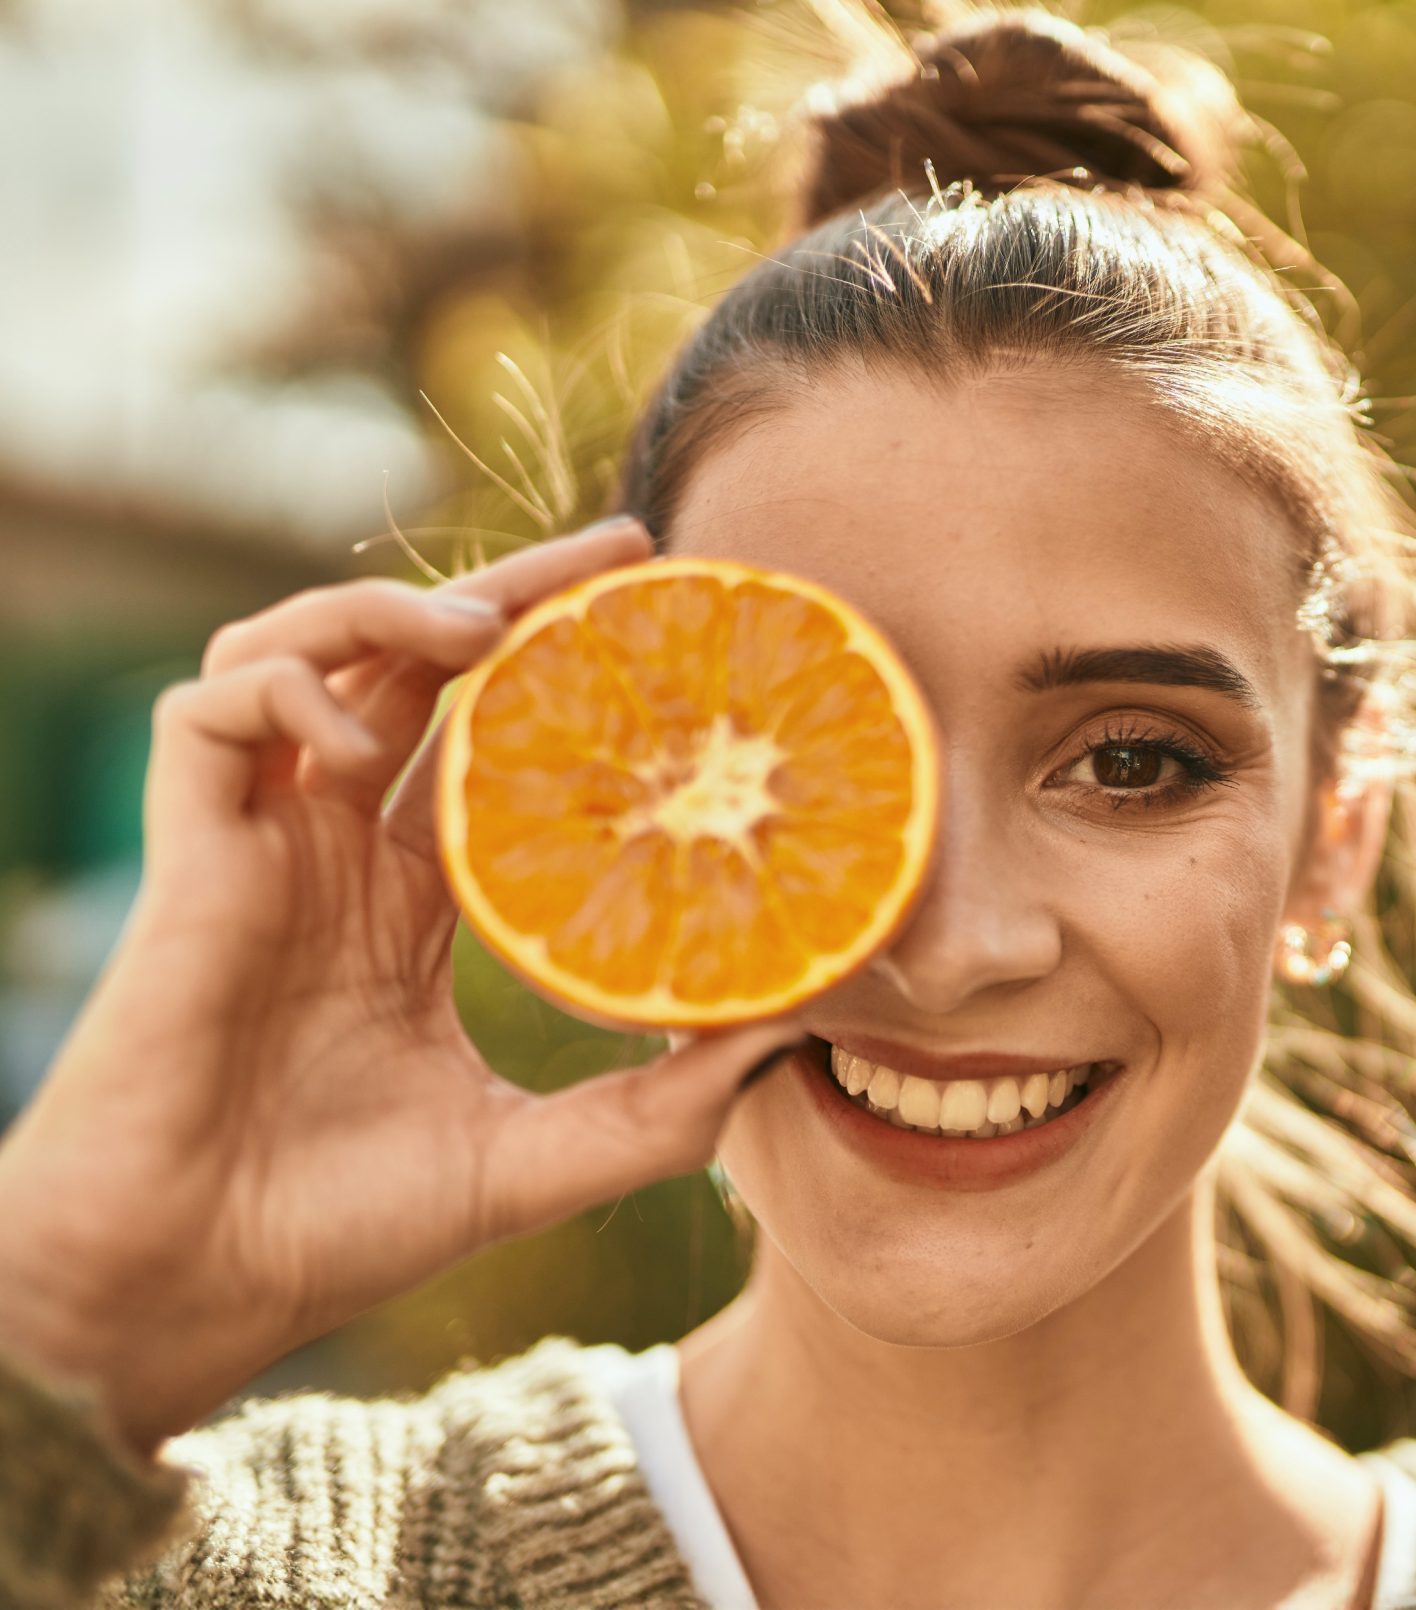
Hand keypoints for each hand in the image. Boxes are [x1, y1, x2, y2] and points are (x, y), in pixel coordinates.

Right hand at [0, 519, 802, 1454]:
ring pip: (299, 648)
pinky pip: (209, 710)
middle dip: (509, 590)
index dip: (565, 677)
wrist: (188, 1286)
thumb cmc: (339, 1231)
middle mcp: (334, 855)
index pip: (493, 745)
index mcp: (410, 906)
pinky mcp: (185, 856)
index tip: (668, 632)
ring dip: (388, 609)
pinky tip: (365, 741)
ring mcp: (257, 847)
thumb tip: (801, 1040)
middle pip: (414, 666)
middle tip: (621, 552)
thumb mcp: (538, 1161)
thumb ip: (663, 1107)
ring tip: (482, 627)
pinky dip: (288, 690)